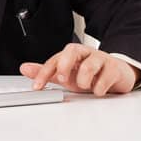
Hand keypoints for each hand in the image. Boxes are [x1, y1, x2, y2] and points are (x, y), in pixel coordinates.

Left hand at [20, 44, 140, 96]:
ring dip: (84, 79)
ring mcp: (101, 59)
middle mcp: (86, 54)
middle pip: (72, 50)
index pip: (55, 59)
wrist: (116, 73)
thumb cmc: (89, 73)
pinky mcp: (114, 68)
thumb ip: (47, 71)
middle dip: (64, 65)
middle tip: (62, 79)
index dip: (44, 72)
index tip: (37, 86)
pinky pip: (107, 75)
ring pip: (90, 63)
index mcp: (72, 55)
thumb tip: (24, 68)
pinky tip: (98, 90)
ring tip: (84, 86)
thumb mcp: (66, 74)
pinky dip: (100, 87)